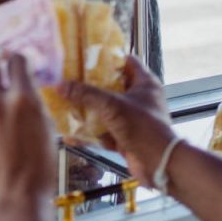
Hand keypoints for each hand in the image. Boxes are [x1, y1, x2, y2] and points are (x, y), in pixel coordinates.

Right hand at [58, 57, 174, 186]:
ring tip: (66, 105)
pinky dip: (89, 134)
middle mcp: (140, 99)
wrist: (160, 165)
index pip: (126, 61)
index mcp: (145, 84)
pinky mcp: (126, 138)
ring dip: (87, 111)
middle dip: (91, 86)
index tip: (88, 56)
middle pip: (112, 87)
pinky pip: (104, 132)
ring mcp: (133, 119)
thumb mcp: (112, 106)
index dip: (108, 57)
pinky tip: (71, 136)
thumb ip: (86, 94)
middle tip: (71, 80)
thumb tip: (61, 85)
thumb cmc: (144, 128)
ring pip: (106, 111)